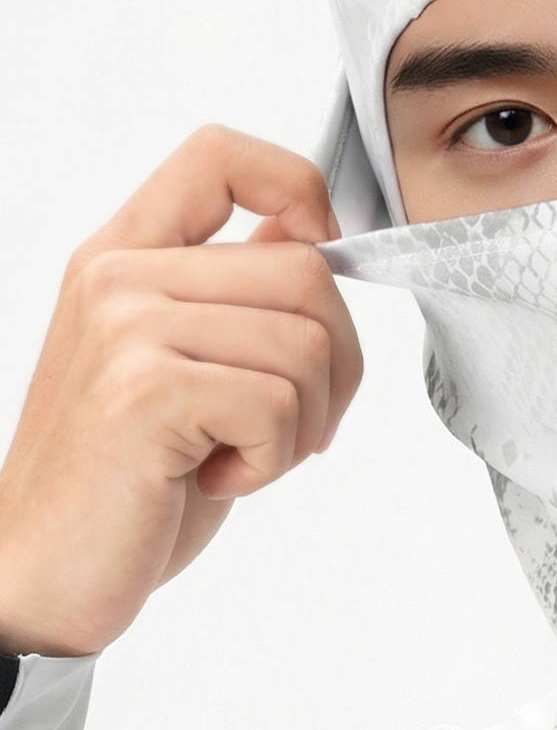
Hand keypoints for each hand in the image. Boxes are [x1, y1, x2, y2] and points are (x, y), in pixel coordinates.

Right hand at [0, 124, 362, 657]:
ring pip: (309, 339)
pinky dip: (273, 457)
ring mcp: (126, 327)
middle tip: (289, 425)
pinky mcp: (144, 389)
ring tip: (240, 454)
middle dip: (337, 363)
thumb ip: (230, 294)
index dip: (297, 187)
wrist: (46, 574)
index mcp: (124, 256)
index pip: (220, 156)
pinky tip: (215, 478)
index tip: (323, 256)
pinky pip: (278, 402)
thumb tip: (313, 237)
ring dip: (305, 420)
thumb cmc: (126, 477)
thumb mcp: (179, 364)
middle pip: (306, 269)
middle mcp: (119, 276)